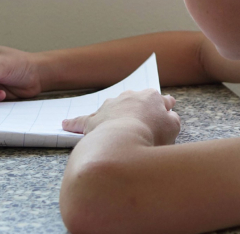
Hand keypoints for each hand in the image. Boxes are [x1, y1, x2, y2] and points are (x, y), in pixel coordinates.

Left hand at [62, 88, 180, 145]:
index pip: (160, 100)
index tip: (166, 109)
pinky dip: (74, 122)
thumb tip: (169, 114)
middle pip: (136, 101)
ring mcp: (110, 107)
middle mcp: (129, 96)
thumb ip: (172, 119)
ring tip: (114, 125)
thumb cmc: (150, 135)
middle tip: (142, 121)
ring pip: (111, 108)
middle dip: (139, 109)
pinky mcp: (93, 120)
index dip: (164, 106)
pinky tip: (66, 124)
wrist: (123, 142)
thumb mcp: (173, 128)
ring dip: (114, 114)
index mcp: (150, 97)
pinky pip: (82, 120)